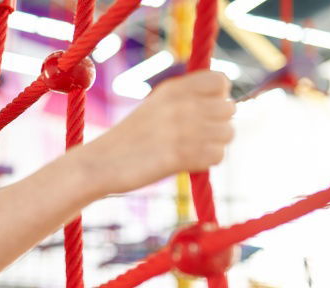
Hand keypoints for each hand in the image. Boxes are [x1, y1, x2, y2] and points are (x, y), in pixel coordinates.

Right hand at [82, 70, 235, 194]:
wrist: (99, 164)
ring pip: (227, 134)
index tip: (205, 111)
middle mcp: (181, 105)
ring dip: (214, 145)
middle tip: (197, 137)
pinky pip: (217, 156)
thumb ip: (187, 100)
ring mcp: (181, 130)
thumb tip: (225, 105)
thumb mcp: (156, 107)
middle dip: (218, 125)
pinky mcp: (180, 156)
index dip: (219, 97)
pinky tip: (186, 163)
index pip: (221, 81)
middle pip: (229, 109)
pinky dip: (205, 163)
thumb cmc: (129, 140)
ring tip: (191, 151)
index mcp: (173, 88)